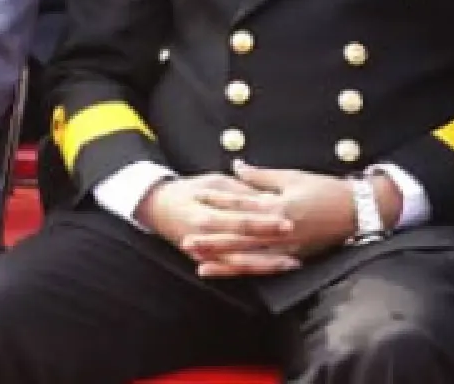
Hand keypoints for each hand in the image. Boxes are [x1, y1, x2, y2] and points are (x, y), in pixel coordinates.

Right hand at [138, 172, 297, 276]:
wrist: (158, 208)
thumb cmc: (189, 191)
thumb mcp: (213, 182)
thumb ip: (240, 191)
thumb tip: (268, 197)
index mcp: (204, 213)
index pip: (240, 220)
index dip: (264, 222)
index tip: (287, 221)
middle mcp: (204, 236)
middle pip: (243, 245)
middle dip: (271, 245)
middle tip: (296, 244)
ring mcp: (204, 253)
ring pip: (240, 264)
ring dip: (267, 265)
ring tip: (292, 262)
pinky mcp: (207, 261)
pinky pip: (233, 270)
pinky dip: (253, 271)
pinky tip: (272, 270)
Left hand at [197, 162, 365, 271]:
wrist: (359, 211)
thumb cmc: (325, 190)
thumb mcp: (292, 178)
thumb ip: (261, 177)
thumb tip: (236, 166)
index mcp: (279, 206)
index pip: (242, 203)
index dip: (218, 200)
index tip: (196, 197)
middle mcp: (281, 230)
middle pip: (241, 235)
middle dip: (213, 238)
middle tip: (185, 239)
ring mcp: (288, 247)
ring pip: (250, 256)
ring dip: (223, 259)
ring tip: (198, 261)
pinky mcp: (295, 258)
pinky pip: (265, 267)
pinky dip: (244, 271)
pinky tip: (227, 273)